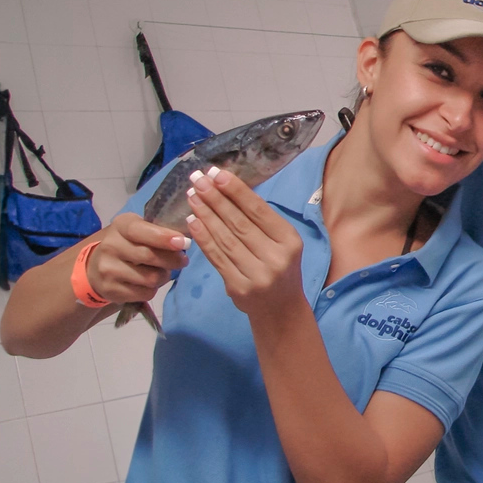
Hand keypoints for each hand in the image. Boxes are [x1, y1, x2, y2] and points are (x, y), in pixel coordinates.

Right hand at [88, 214, 189, 306]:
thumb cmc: (127, 243)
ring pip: (150, 278)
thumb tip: (184, 242)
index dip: (163, 237)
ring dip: (163, 276)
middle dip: (173, 260)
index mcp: (121, 225)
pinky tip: (149, 283)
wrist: (97, 266)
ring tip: (163, 271)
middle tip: (182, 260)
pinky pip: (145, 293)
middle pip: (149, 256)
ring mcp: (108, 269)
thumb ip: (158, 231)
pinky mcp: (111, 290)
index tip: (183, 242)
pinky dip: (153, 289)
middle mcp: (110, 246)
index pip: (141, 230)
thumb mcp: (139, 229)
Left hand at [183, 168, 303, 315]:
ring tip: (193, 196)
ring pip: (225, 239)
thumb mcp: (282, 243)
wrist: (281, 309)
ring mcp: (256, 274)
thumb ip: (261, 221)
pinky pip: (216, 257)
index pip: (258, 210)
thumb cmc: (280, 267)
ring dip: (206, 215)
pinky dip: (203, 238)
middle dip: (216, 199)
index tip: (217, 173)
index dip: (236, 191)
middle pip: (239, 223)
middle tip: (198, 180)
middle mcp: (275, 257)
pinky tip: (193, 222)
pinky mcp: (238, 287)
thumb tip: (228, 189)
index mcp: (289, 240)